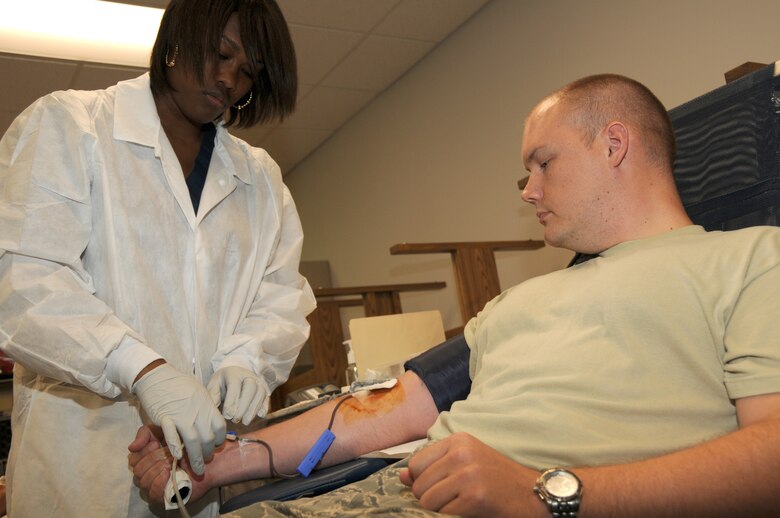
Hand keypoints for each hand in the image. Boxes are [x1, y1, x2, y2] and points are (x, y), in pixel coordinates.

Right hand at [128, 426, 211, 503]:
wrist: (212, 454)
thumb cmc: (190, 442)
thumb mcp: (166, 430)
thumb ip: (146, 434)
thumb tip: (131, 447)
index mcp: (149, 460)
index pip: (133, 459)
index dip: (143, 450)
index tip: (157, 442)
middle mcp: (151, 474)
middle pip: (137, 469)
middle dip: (153, 457)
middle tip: (169, 452)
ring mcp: (158, 487)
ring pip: (143, 480)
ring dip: (158, 467)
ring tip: (172, 461)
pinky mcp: (168, 497)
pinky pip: (154, 492)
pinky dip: (160, 479)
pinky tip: (170, 471)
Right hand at [133, 363, 225, 474]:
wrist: (156, 375)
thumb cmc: (178, 384)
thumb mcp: (199, 393)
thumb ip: (207, 408)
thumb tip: (213, 423)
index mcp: (207, 404)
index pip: (220, 427)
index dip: (219, 440)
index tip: (215, 446)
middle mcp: (197, 411)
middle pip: (208, 438)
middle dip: (208, 453)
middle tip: (206, 461)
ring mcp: (180, 415)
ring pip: (193, 441)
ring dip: (196, 458)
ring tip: (198, 469)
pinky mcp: (164, 417)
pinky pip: (172, 435)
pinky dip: (176, 447)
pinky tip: (178, 457)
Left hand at [207, 366, 268, 424]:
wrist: (235, 374)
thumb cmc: (222, 382)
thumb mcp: (214, 386)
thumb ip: (213, 397)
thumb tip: (210, 412)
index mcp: (233, 373)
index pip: (234, 385)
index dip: (232, 401)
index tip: (227, 416)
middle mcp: (248, 375)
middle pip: (250, 387)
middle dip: (244, 405)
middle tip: (236, 420)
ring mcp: (258, 381)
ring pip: (260, 393)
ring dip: (253, 408)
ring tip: (245, 421)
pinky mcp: (264, 389)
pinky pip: (266, 397)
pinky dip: (264, 406)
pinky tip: (259, 415)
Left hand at [399, 432, 546, 517]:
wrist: (532, 494)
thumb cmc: (497, 478)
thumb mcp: (466, 463)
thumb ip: (433, 467)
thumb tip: (401, 477)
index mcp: (458, 440)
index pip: (416, 463)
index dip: (421, 481)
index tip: (438, 486)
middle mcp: (461, 454)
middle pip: (419, 484)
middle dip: (428, 497)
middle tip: (451, 499)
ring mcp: (468, 475)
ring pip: (427, 500)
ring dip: (438, 510)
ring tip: (458, 505)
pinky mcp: (474, 497)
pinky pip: (442, 513)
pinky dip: (450, 517)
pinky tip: (467, 511)